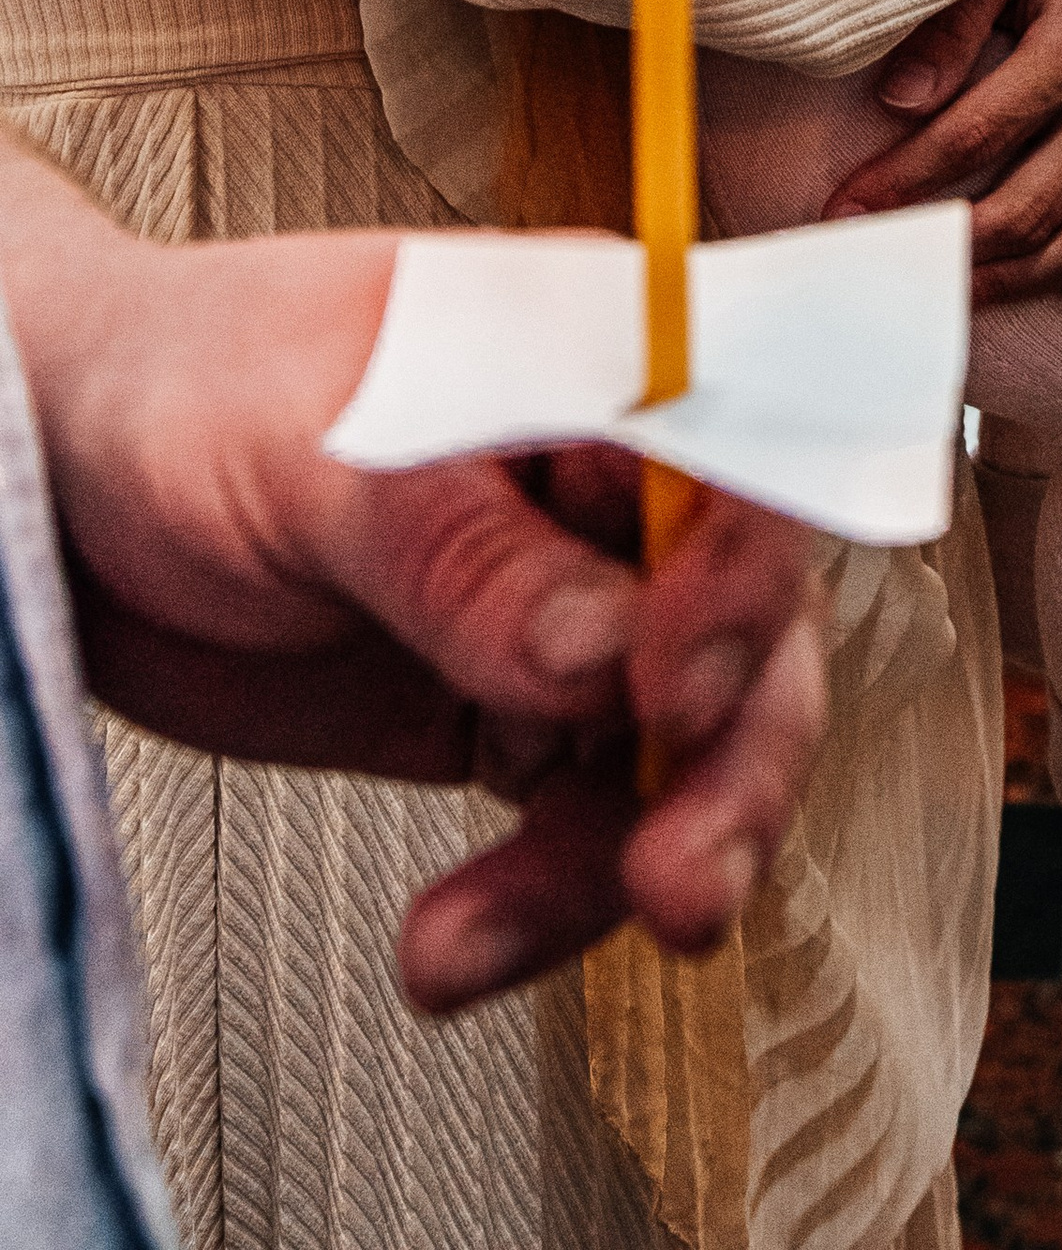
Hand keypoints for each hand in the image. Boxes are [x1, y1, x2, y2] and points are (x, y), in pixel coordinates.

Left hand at [0, 142, 827, 1015]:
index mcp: (599, 360)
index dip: (746, 578)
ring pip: (677, 751)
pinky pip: (577, 823)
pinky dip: (533, 903)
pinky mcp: (509, 709)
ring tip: (503, 939)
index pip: (740, 461)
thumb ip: (465, 552)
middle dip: (729, 764)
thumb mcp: (319, 451)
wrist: (52, 473)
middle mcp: (609, 485)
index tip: (681, 687)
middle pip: (746, 628)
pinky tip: (451, 945)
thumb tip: (602, 654)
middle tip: (676, 871)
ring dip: (630, 859)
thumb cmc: (181, 384)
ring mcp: (568, 604)